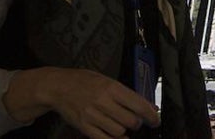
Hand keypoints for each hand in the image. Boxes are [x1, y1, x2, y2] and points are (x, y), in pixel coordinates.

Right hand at [6, 67, 158, 138]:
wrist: (59, 87)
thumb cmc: (85, 81)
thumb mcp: (108, 81)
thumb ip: (128, 94)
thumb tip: (150, 106)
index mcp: (112, 87)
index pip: (138, 104)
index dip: (151, 115)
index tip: (155, 120)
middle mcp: (103, 102)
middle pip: (130, 121)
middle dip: (137, 123)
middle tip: (136, 121)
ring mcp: (92, 116)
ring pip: (119, 132)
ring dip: (125, 131)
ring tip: (123, 125)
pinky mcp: (84, 127)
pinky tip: (118, 137)